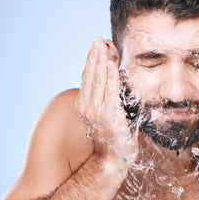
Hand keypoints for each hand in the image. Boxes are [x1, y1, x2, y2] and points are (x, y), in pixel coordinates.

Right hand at [75, 37, 138, 167]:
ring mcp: (96, 111)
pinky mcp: (107, 114)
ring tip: (103, 45)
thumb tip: (113, 85)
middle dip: (95, 55)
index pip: (87, 78)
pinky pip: (109, 90)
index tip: (97, 46)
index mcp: (85, 106)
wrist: (112, 160)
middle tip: (98, 39)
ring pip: (98, 79)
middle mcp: (87, 107)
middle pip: (90, 75)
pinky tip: (110, 63)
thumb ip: (107, 101)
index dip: (91, 61)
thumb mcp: (108, 117)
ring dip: (101, 60)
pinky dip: (110, 75)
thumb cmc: (113, 140)